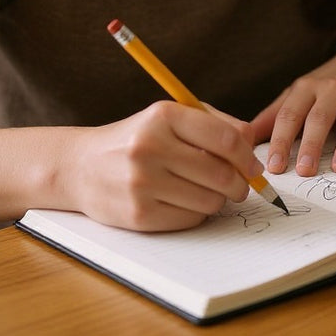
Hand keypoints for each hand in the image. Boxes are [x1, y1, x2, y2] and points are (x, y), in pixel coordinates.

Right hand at [65, 102, 262, 231]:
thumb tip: (252, 142)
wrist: (81, 167)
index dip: (248, 157)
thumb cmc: (137, 139)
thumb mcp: (170, 117)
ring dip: (218, 199)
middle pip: (221, 174)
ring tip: (206, 191)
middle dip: (240, 184)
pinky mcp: (139, 214)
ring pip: (210, 200)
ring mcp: (143, 183)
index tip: (254, 167)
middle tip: (240, 186)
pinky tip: (184, 201)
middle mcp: (151, 147)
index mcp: (163, 115)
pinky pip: (191, 219)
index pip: (225, 139)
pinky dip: (197, 213)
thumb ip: (214, 123)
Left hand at [250, 36, 335, 176]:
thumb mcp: (302, 89)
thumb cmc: (332, 80)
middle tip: (304, 171)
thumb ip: (275, 113)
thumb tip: (246, 137)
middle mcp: (333, 89)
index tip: (274, 166)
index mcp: (308, 88)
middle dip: (311, 145)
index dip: (281, 140)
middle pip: (319, 118)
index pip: (290, 115)